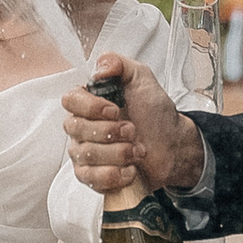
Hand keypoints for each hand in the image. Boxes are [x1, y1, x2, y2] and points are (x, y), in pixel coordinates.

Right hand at [63, 53, 207, 197]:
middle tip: (133, 131)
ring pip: (85, 155)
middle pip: (75, 129)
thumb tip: (99, 68)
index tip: (115, 110)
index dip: (91, 107)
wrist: (173, 146)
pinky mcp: (92, 176)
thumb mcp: (141, 79)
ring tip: (137, 150)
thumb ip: (119, 64)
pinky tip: (130, 170)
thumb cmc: (155, 113)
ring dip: (118, 153)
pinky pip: (90, 178)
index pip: (69, 100)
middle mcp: (81, 127)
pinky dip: (114, 174)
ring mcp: (84, 153)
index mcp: (88, 102)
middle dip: (110, 132)